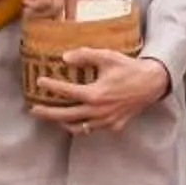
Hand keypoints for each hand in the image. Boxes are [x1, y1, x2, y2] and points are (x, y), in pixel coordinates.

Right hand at [4, 0, 78, 16]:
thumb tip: (55, 1)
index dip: (71, 12)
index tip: (66, 24)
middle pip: (66, 3)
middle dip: (54, 16)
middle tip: (40, 19)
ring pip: (56, 6)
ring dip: (41, 12)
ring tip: (29, 8)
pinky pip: (44, 2)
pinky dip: (35, 7)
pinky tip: (26, 1)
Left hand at [32, 50, 171, 136]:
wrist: (152, 83)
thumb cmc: (129, 68)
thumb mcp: (108, 57)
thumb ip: (85, 55)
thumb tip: (64, 57)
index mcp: (95, 94)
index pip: (66, 91)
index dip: (50, 86)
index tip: (39, 82)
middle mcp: (98, 110)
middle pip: (65, 115)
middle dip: (47, 113)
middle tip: (33, 109)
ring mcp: (106, 120)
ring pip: (78, 127)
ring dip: (62, 123)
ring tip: (52, 118)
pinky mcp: (114, 125)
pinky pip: (93, 129)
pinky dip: (81, 127)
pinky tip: (75, 121)